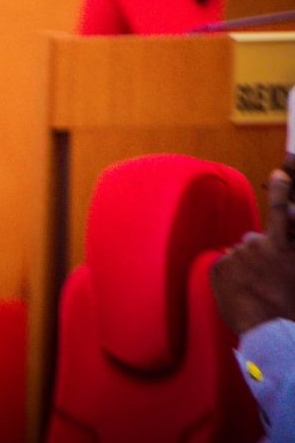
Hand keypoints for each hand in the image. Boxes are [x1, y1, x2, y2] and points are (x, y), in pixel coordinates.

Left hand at [211, 169, 294, 335]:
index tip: (279, 173)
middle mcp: (263, 244)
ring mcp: (239, 254)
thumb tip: (283, 233)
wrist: (274, 335)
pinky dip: (229, 278)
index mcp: (288, 247)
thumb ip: (291, 250)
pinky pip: (223, 266)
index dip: (280, 189)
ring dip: (244, 268)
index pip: (282, 210)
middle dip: (258, 255)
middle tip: (266, 281)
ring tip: (255, 291)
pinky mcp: (220, 265)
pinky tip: (241, 293)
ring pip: (239, 255)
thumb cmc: (293, 310)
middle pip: (254, 241)